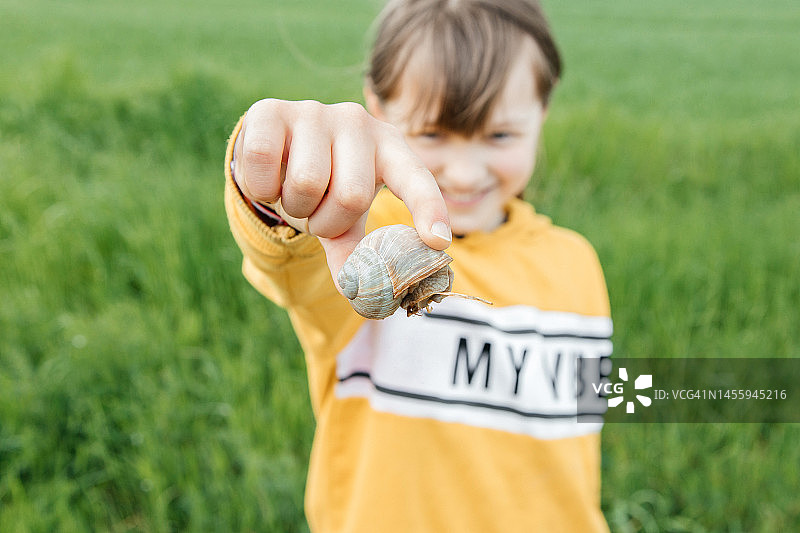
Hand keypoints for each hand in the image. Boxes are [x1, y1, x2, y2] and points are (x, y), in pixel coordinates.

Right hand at [232, 99, 450, 289]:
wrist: (272, 154)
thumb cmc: (322, 189)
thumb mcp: (344, 221)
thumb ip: (354, 254)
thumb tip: (358, 295)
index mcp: (389, 148)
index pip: (416, 179)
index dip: (429, 210)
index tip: (438, 242)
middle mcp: (358, 122)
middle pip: (352, 196)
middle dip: (327, 223)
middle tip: (317, 214)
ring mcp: (315, 112)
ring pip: (307, 183)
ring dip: (295, 207)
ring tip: (295, 194)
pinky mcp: (271, 110)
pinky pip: (265, 162)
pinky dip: (261, 188)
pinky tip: (268, 178)